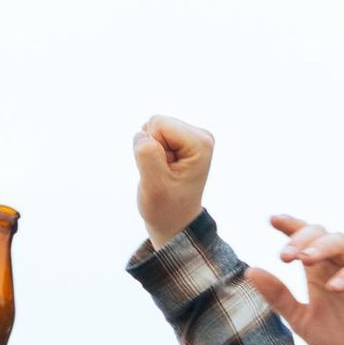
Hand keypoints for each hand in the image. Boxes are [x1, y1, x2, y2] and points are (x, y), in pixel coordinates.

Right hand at [134, 116, 214, 248]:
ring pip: (152, 128)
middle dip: (151, 149)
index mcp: (200, 143)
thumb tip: (142, 134)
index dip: (151, 148)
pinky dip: (151, 152)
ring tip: (163, 173)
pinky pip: (152, 134)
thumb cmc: (166, 208)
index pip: (158, 123)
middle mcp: (201, 135)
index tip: (163, 171)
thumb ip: (147, 155)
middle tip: (162, 173)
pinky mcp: (182, 139)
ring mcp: (192, 137)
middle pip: (156, 122)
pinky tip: (163, 169)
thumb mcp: (154, 186)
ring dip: (151, 152)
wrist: (174, 222)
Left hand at [247, 218, 343, 344]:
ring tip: (304, 260)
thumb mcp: (299, 319)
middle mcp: (337, 268)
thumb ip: (277, 296)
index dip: (291, 226)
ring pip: (343, 244)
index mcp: (318, 272)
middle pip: (322, 234)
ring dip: (322, 247)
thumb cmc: (336, 341)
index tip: (272, 220)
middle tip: (285, 255)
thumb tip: (249, 270)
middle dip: (302, 238)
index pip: (305, 239)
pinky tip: (332, 287)